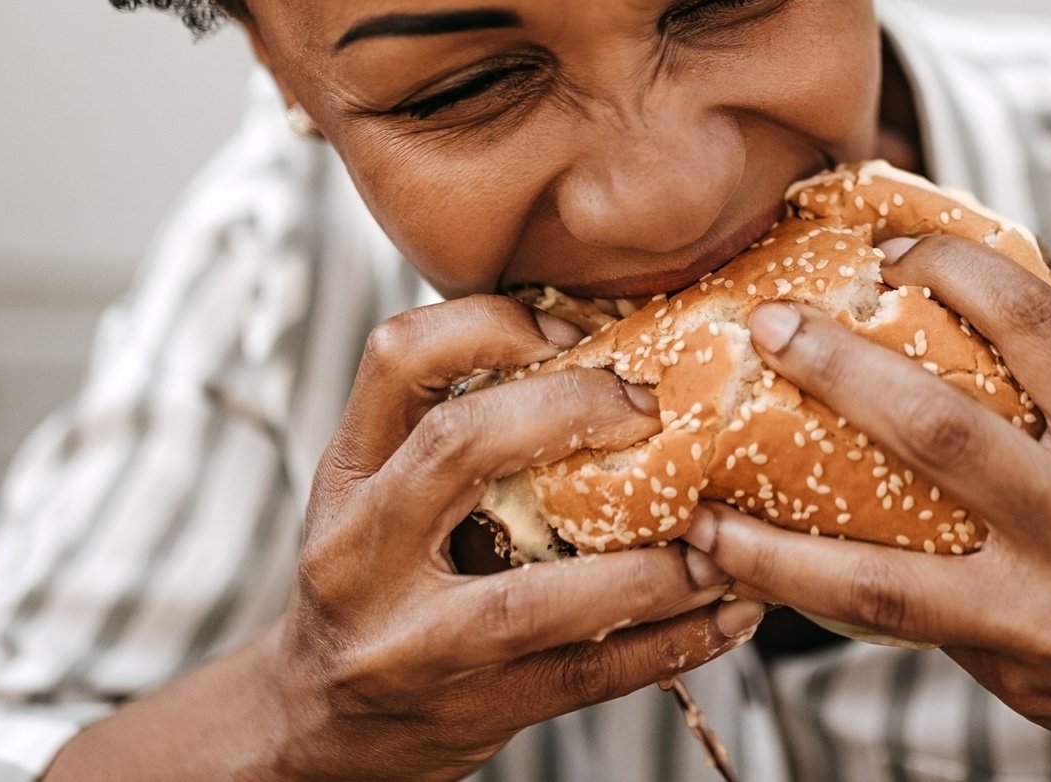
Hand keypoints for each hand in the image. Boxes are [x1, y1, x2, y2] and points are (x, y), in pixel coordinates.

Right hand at [261, 295, 763, 779]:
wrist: (322, 726)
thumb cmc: (379, 583)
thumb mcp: (384, 493)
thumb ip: (460, 426)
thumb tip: (606, 338)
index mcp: (349, 474)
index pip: (396, 356)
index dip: (492, 323)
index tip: (576, 332)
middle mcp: (361, 551)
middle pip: (457, 446)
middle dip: (574, 413)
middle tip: (658, 410)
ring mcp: (410, 642)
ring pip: (534, 600)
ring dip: (649, 570)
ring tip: (719, 544)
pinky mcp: (469, 711)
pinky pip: (585, 677)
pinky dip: (671, 644)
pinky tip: (728, 616)